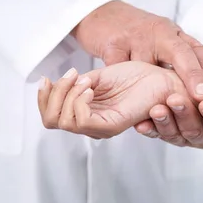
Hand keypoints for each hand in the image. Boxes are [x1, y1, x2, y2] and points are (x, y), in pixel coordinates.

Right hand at [38, 62, 186, 138]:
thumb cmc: (133, 76)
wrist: (160, 77)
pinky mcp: (112, 125)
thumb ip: (75, 84)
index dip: (43, 98)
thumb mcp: (96, 76)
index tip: (47, 78)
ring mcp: (100, 126)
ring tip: (85, 81)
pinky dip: (79, 101)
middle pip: (51, 120)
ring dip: (68, 95)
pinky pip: (83, 121)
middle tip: (70, 76)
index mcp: (84, 112)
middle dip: (53, 95)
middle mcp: (90, 123)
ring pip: (64, 121)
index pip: (49, 117)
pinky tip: (90, 88)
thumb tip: (55, 85)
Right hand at [71, 0, 202, 99]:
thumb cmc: (136, 33)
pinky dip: (123, 84)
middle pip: (180, 52)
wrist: (101, 14)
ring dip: (152, 88)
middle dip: (192, 74)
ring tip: (161, 108)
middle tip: (201, 96)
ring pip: (147, 65)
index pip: (194, 47)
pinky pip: (120, 68)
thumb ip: (179, 57)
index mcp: (171, 32)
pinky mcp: (112, 44)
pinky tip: (127, 100)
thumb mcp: (161, 38)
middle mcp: (157, 31)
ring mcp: (134, 37)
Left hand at [135, 53, 202, 147]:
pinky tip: (142, 123)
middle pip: (197, 134)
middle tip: (176, 99)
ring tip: (158, 107)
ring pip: (175, 135)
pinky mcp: (161, 131)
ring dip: (166, 122)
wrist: (178, 68)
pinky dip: (149, 129)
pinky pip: (155, 134)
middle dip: (187, 116)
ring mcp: (182, 135)